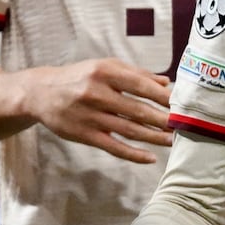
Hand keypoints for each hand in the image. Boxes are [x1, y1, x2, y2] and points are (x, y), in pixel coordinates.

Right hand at [22, 58, 171, 162]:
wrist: (40, 93)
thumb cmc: (77, 77)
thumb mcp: (102, 66)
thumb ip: (134, 73)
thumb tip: (166, 83)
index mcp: (103, 72)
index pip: (140, 85)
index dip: (164, 97)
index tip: (183, 105)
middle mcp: (96, 92)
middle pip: (138, 110)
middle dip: (164, 120)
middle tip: (184, 126)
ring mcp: (89, 115)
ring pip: (129, 130)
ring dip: (155, 138)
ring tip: (173, 141)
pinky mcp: (84, 134)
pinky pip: (114, 147)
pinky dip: (134, 154)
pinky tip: (151, 158)